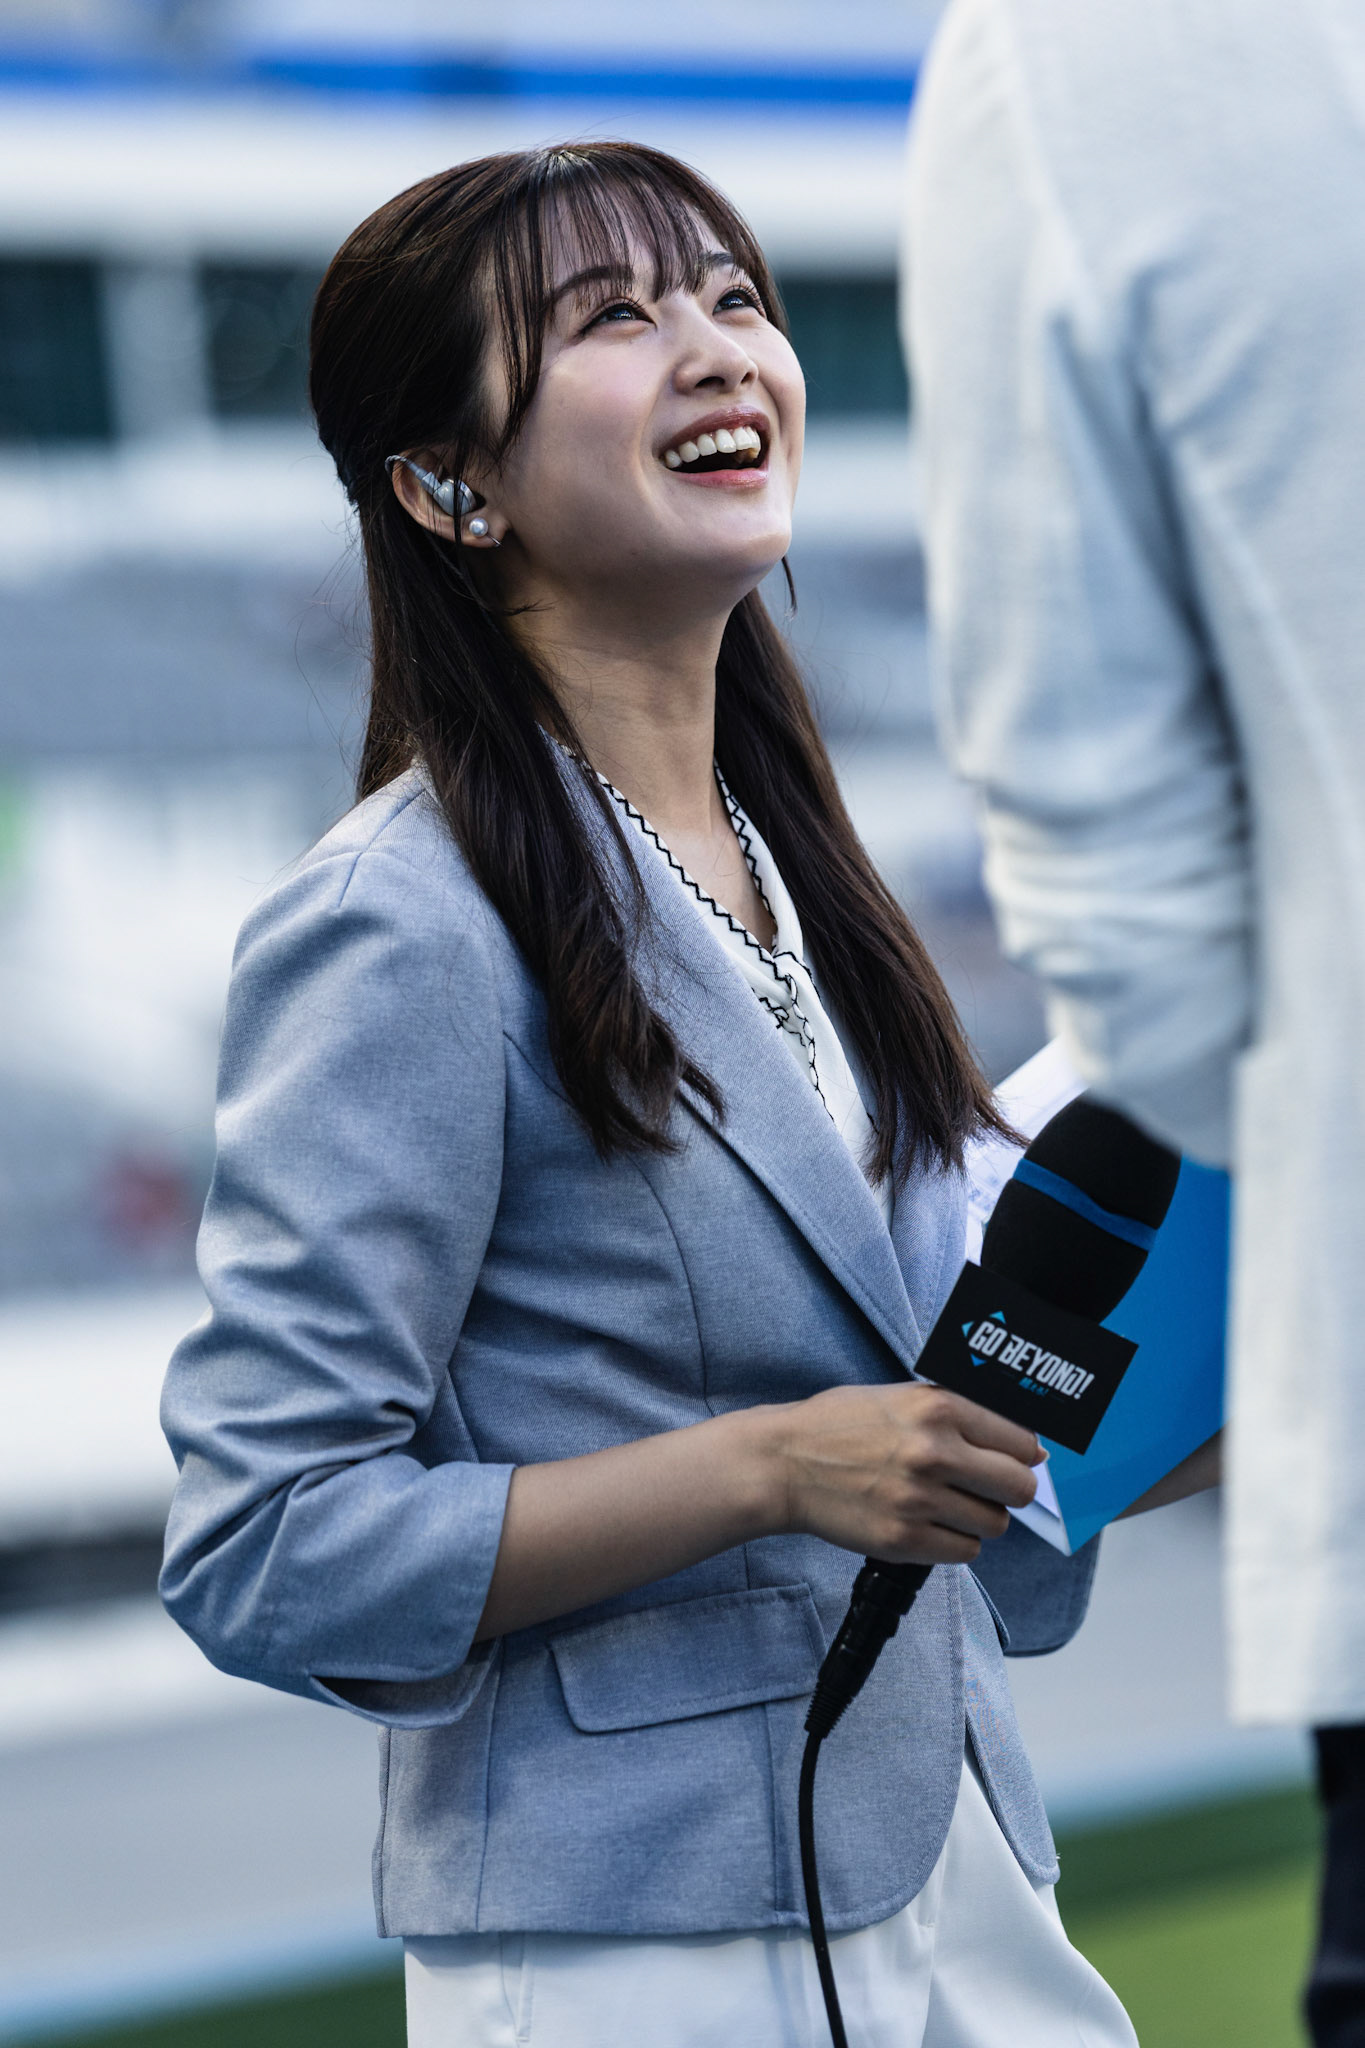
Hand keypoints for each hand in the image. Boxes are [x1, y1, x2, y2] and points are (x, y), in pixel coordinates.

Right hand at [767, 1381, 1042, 1564]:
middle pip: (1019, 1486)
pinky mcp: (904, 1540)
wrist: (783, 1463)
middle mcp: (934, 1452)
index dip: (1022, 1453)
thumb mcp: (901, 1397)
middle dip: (1008, 1489)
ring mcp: (919, 1499)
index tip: (1014, 1459)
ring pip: (995, 1524)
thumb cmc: (838, 1425)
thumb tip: (1027, 1443)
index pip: (1023, 1440)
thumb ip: (958, 1413)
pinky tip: (930, 1525)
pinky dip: (954, 1542)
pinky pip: (966, 1552)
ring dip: (979, 1518)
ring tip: (947, 1505)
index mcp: (938, 1408)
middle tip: (986, 1487)